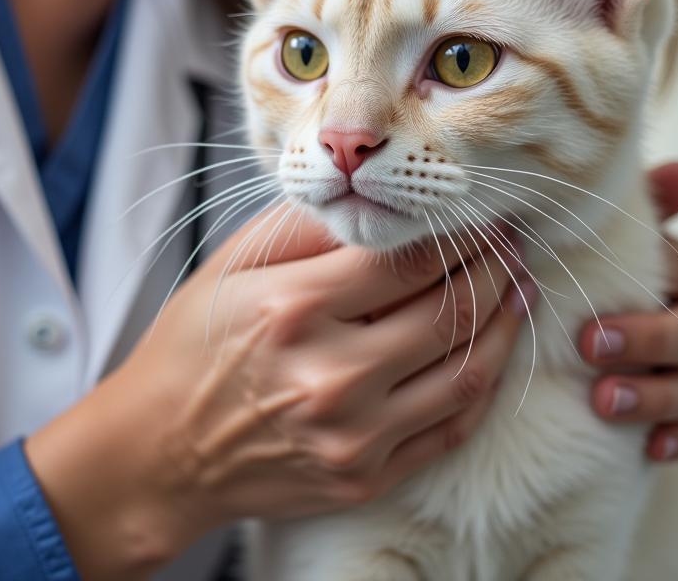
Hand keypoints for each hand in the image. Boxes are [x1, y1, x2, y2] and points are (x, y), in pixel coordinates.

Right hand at [26, 207, 528, 577]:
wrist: (159, 452)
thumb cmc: (192, 347)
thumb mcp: (232, 265)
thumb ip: (306, 228)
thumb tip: (376, 202)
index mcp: (294, 309)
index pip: (406, 260)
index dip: (457, 233)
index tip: (478, 216)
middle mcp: (329, 375)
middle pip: (446, 310)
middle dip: (492, 268)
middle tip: (510, 244)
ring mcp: (352, 435)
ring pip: (465, 372)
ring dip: (504, 324)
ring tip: (517, 290)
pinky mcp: (364, 475)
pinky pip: (450, 427)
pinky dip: (483, 383)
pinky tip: (491, 349)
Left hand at [577, 162, 677, 462]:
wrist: (548, 337)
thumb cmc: (575, 270)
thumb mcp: (589, 238)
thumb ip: (633, 207)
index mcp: (675, 271)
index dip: (662, 278)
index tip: (605, 294)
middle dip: (651, 339)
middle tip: (590, 346)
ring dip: (655, 394)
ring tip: (602, 400)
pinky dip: (677, 438)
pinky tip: (650, 447)